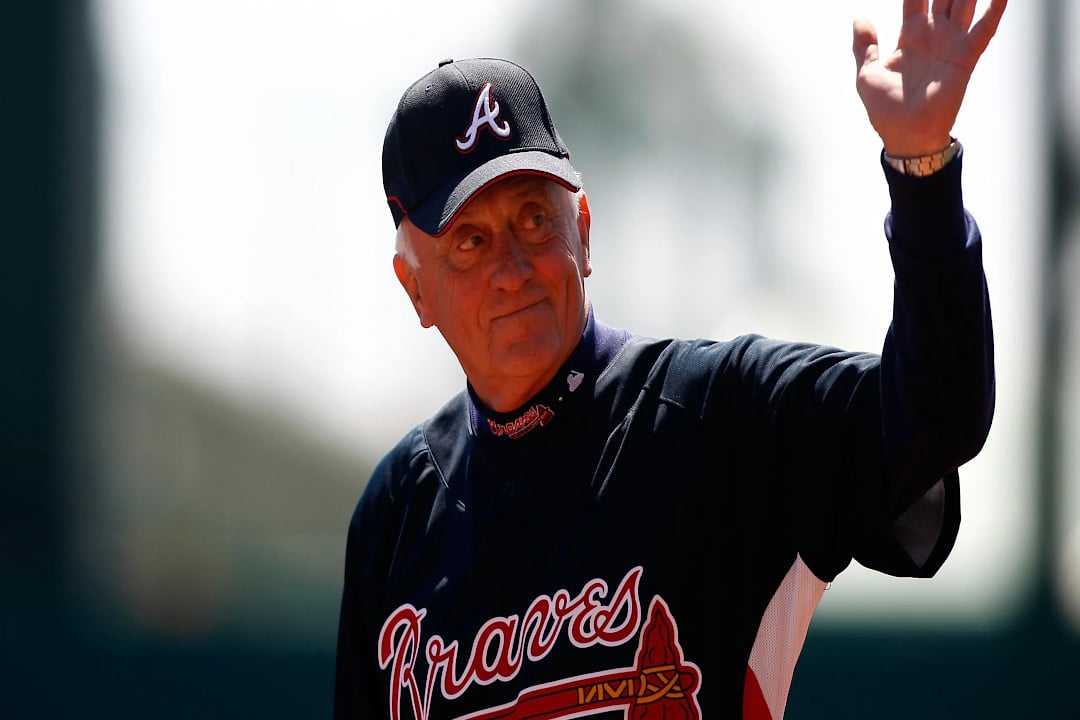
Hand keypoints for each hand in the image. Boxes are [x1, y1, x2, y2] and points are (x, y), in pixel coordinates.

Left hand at [853, 0, 1006, 156]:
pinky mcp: (965, 57)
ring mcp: (951, 44)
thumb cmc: (885, 109)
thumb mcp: (867, 74)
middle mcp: (934, 35)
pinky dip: (994, 10)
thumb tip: (860, 18)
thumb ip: (865, 45)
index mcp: (911, 36)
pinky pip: (984, 29)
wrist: (906, 135)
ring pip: (965, 4)